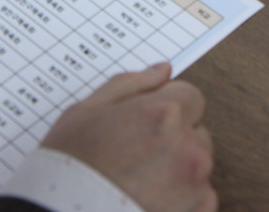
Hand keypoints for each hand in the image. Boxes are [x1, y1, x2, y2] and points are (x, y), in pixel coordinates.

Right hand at [41, 63, 216, 211]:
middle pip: (195, 132)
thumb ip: (130, 85)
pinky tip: (147, 201)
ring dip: (177, 170)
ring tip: (137, 182)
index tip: (144, 123)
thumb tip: (162, 70)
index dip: (165, 107)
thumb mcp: (87, 111)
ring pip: (197, 167)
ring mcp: (197, 186)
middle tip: (134, 155)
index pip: (189, 96)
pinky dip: (181, 201)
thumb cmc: (70, 167)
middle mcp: (189, 148)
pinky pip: (198, 199)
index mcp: (166, 114)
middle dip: (173, 139)